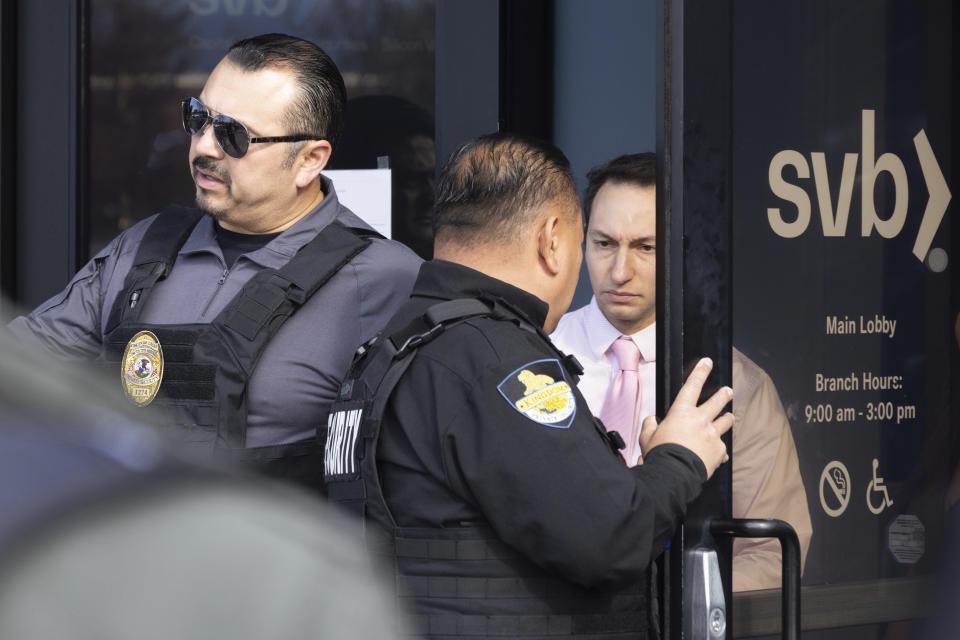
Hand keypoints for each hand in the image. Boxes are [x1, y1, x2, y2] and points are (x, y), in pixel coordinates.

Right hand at [638, 357, 733, 478]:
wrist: (674, 474)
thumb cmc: (660, 454)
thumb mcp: (647, 436)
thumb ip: (650, 424)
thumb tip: (653, 421)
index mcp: (682, 412)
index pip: (692, 385)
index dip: (701, 372)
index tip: (707, 362)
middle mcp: (700, 420)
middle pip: (718, 401)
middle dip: (724, 394)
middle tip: (727, 391)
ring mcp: (712, 435)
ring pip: (726, 421)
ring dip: (727, 418)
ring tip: (729, 417)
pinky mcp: (719, 451)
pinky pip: (723, 448)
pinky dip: (719, 450)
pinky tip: (716, 454)